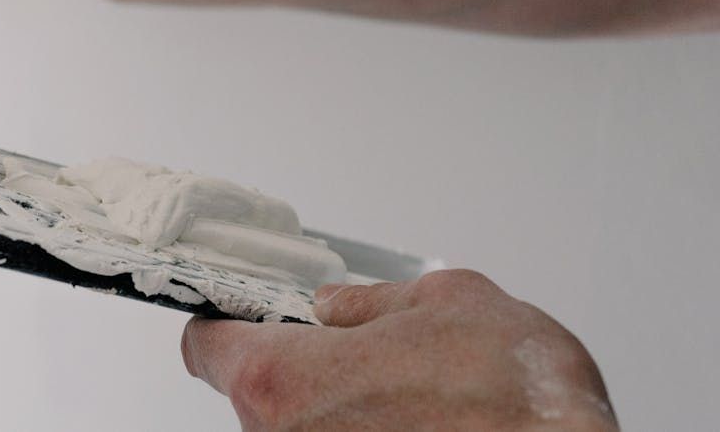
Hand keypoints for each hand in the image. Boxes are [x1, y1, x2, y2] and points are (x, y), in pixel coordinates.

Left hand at [182, 270, 616, 430]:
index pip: (205, 345)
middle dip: (300, 362)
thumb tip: (344, 306)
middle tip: (355, 343)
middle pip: (255, 391)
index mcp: (286, 379)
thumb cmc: (514, 396)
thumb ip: (373, 302)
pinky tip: (419, 419)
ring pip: (300, 427)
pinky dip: (363, 431)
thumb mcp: (443, 301)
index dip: (225, 319)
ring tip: (408, 388)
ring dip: (337, 404)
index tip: (245, 306)